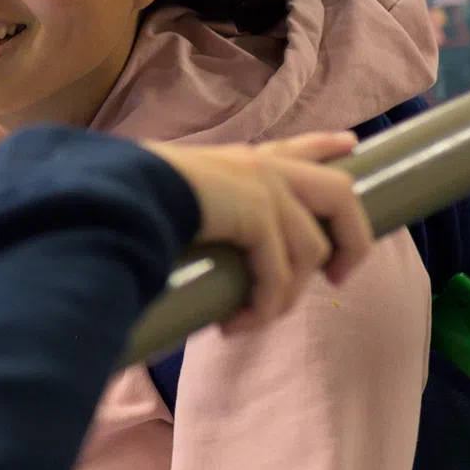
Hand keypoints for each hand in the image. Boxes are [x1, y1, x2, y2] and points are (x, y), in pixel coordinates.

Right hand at [142, 130, 373, 332]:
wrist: (117, 194)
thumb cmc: (132, 199)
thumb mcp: (175, 198)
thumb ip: (198, 213)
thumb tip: (196, 250)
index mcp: (243, 160)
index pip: (295, 147)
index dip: (325, 147)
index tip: (350, 145)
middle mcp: (262, 167)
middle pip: (340, 193)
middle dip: (352, 240)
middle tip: (337, 278)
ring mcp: (265, 187)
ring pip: (311, 249)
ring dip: (285, 296)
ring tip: (253, 319)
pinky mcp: (260, 215)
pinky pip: (279, 275)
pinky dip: (263, 308)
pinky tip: (236, 325)